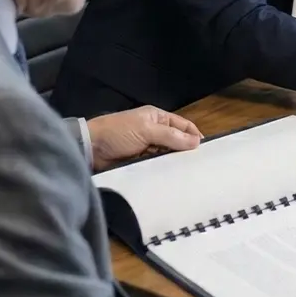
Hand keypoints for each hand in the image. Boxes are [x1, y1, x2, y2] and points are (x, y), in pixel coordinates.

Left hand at [87, 106, 201, 171]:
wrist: (90, 149)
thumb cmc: (118, 133)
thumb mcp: (146, 130)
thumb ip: (171, 136)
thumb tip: (197, 142)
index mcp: (157, 118)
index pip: (183, 125)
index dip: (194, 136)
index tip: (205, 151)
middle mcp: (155, 131)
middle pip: (177, 141)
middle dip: (186, 151)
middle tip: (199, 166)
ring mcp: (147, 147)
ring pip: (168, 155)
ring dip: (174, 162)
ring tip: (188, 174)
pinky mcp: (140, 162)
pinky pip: (157, 165)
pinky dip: (163, 170)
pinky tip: (171, 178)